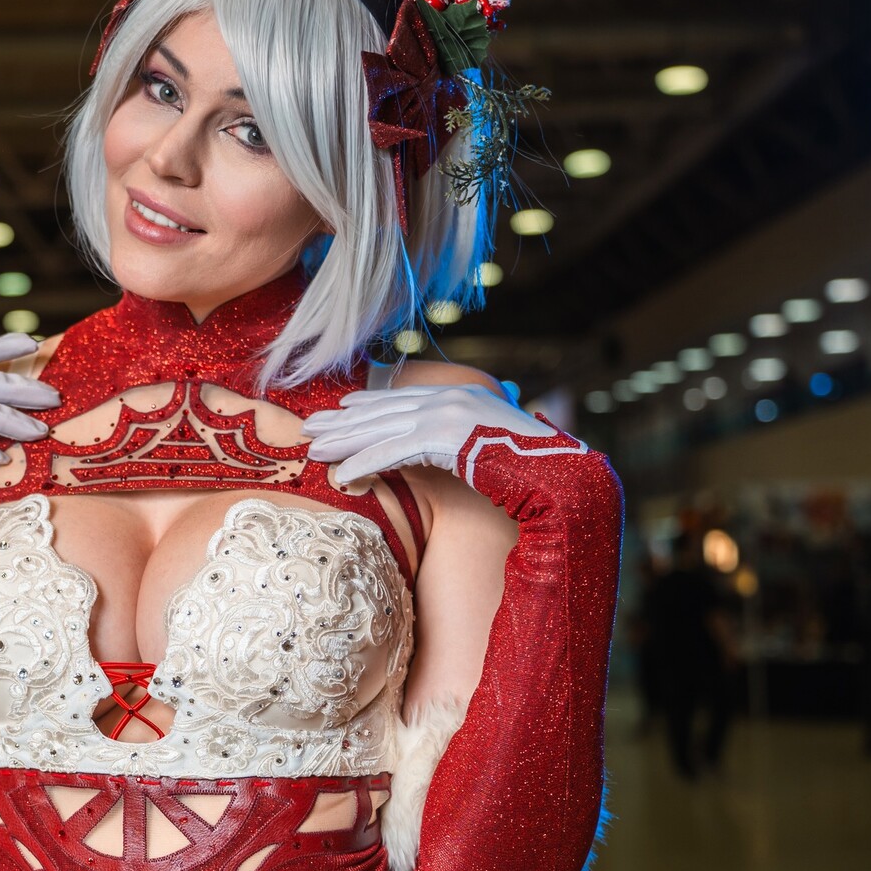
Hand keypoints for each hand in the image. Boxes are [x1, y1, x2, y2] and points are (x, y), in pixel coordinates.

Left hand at [302, 383, 558, 484]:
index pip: (402, 398)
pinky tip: (342, 476)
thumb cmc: (531, 470)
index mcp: (461, 395)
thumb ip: (462, 440)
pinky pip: (394, 452)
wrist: (562, 474)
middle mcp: (451, 398)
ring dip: (344, 441)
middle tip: (308, 429)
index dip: (366, 405)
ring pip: (382, 428)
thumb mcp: (489, 446)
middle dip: (343, 421)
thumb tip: (444, 449)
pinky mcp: (446, 437)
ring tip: (314, 452)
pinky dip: (365, 463)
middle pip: (384, 409)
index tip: (337, 410)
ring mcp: (449, 414)